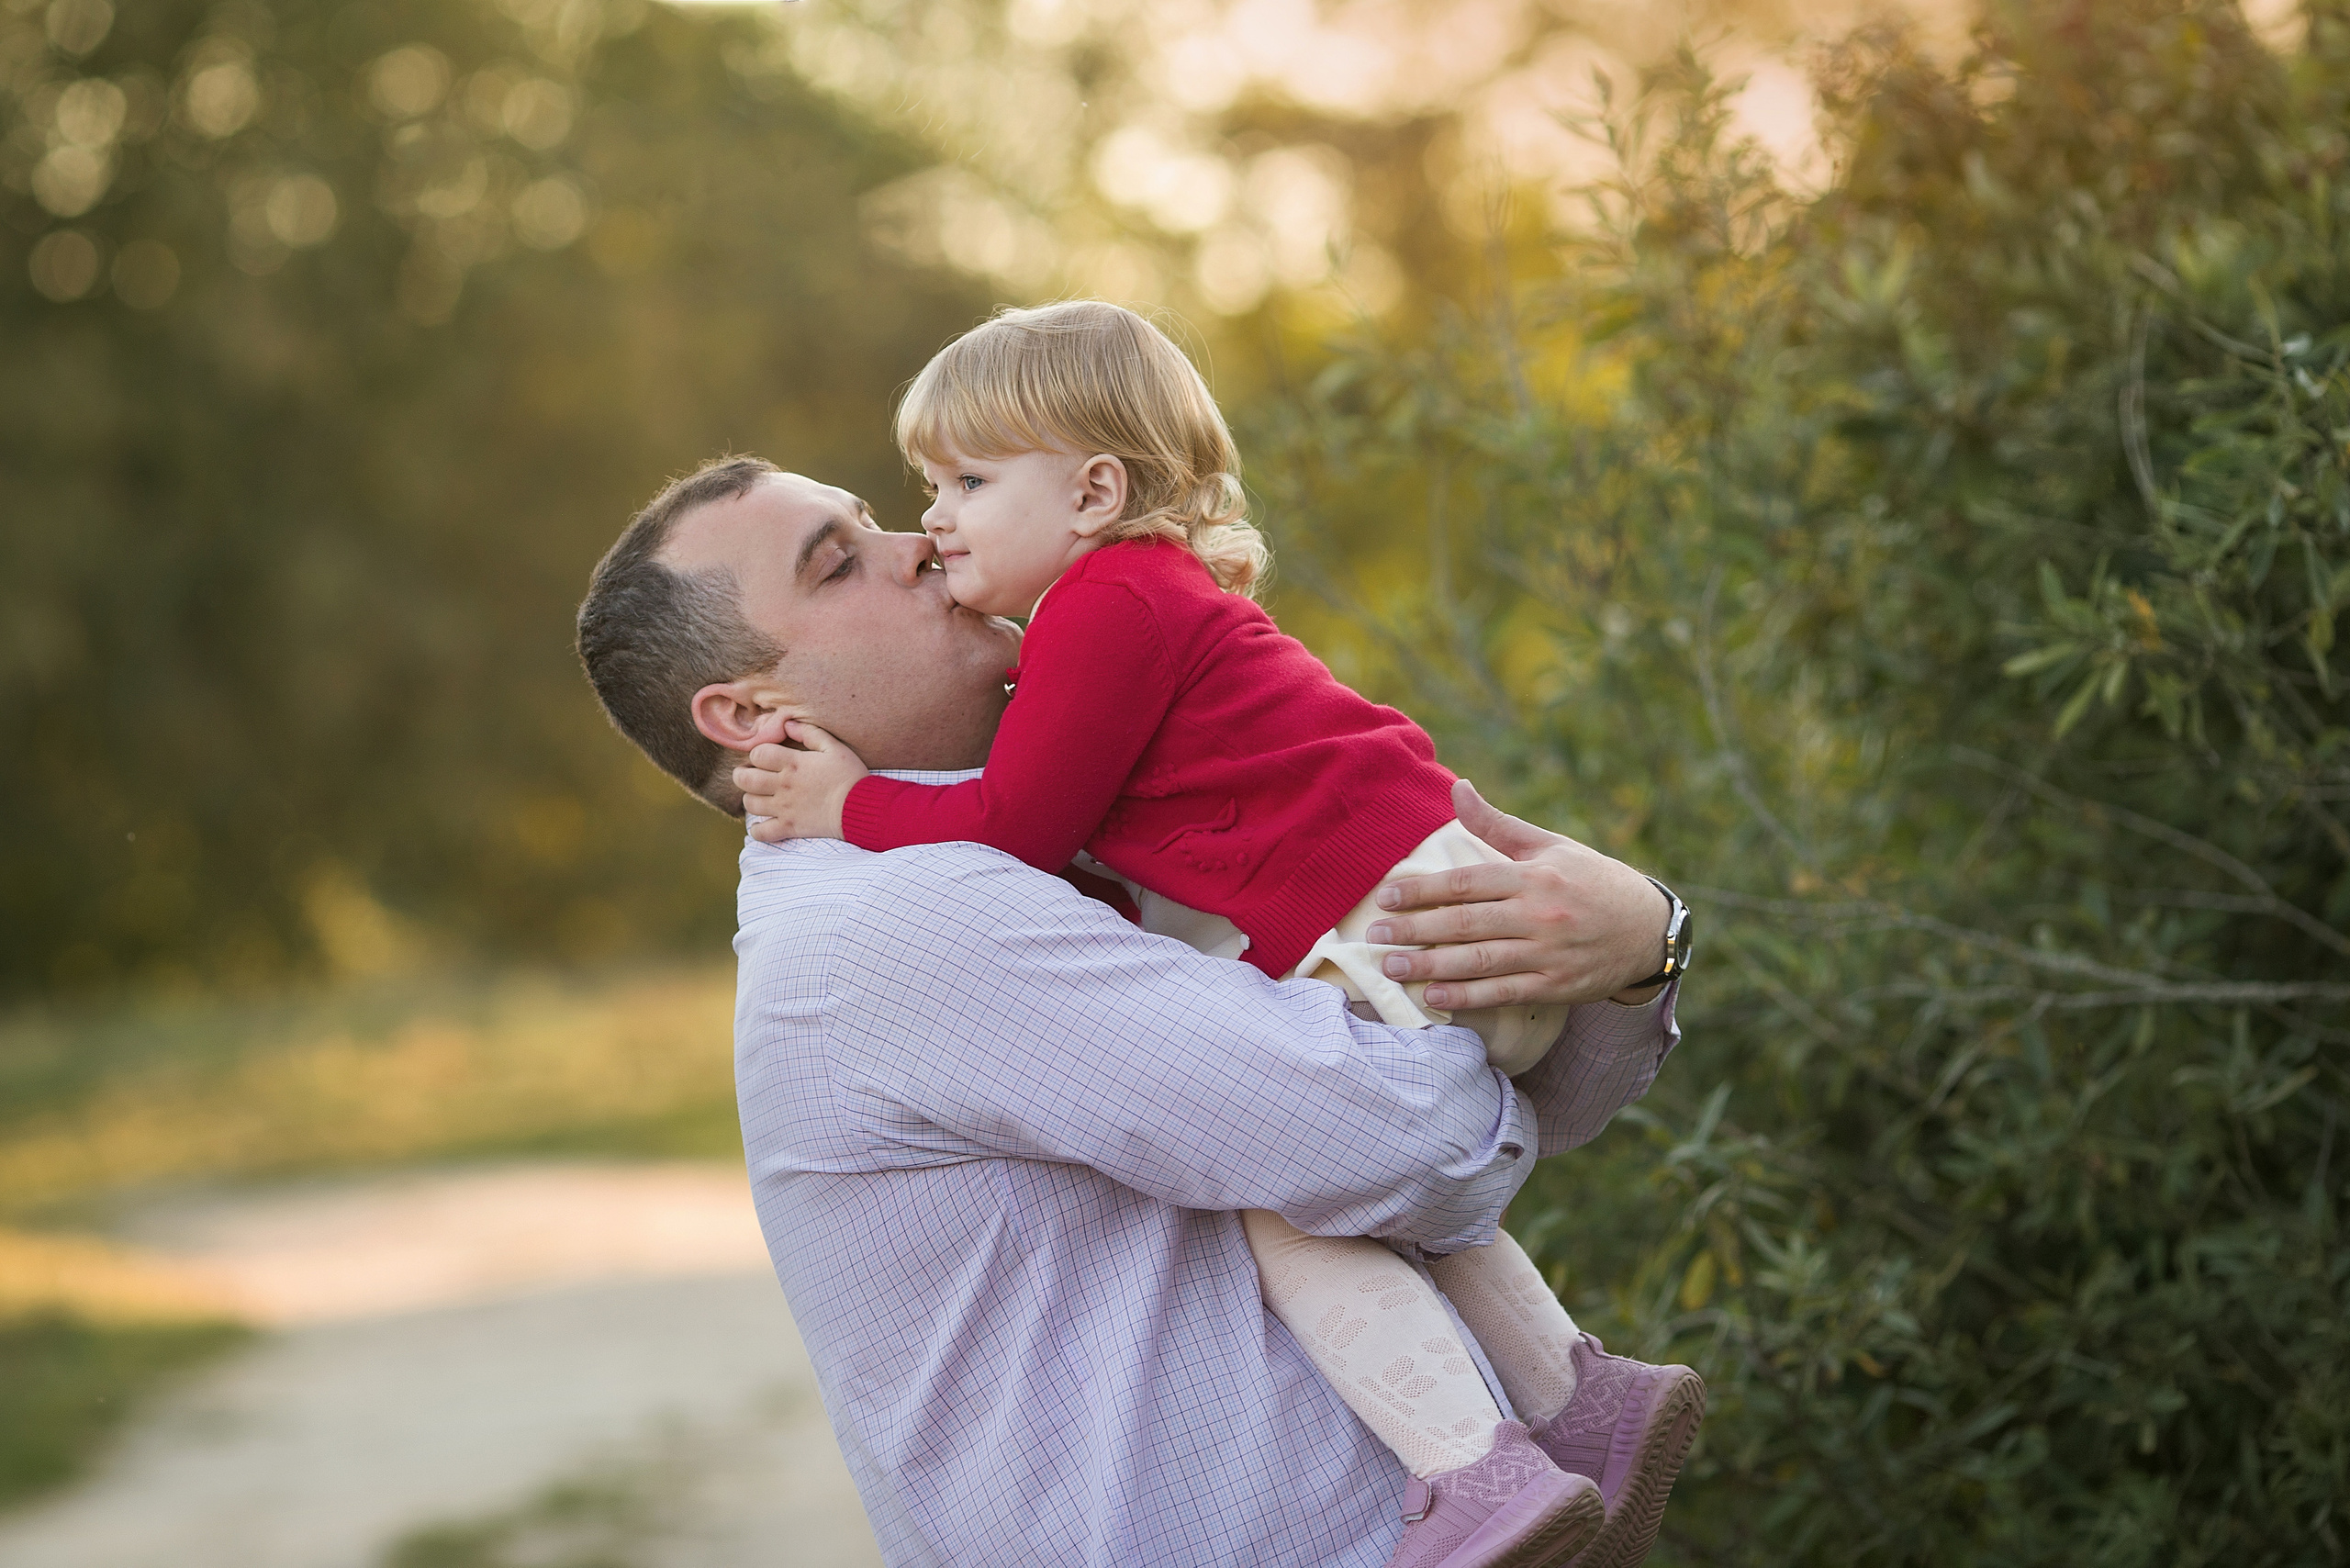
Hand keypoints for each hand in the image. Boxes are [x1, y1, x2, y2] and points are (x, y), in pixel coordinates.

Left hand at [734, 721, 868, 842]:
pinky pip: (761, 832)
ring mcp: (784, 808)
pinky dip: (757, 830)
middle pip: (745, 779)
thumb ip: (809, 732)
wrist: (862, 807)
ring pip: (750, 804)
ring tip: (759, 797)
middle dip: (741, 775)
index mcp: (793, 763)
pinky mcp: (789, 827)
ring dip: (750, 799)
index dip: (756, 754)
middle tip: (747, 775)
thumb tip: (787, 724)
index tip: (763, 758)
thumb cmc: (850, 775)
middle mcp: (783, 785)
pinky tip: (764, 823)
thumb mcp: (834, 747)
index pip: (758, 754)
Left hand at [1364, 779, 1670, 1008]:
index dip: (1424, 890)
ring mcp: (1549, 953)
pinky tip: (1434, 997)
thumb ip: (1497, 824)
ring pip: (1481, 961)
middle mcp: (1540, 914)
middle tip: (1374, 935)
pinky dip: (1468, 998)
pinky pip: (1505, 993)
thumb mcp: (1549, 845)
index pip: (1468, 882)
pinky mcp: (1557, 986)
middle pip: (1467, 922)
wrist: (1649, 928)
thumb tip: (1458, 787)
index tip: (1387, 897)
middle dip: (1417, 929)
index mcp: (1534, 876)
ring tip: (1392, 967)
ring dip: (1433, 965)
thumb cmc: (1591, 880)